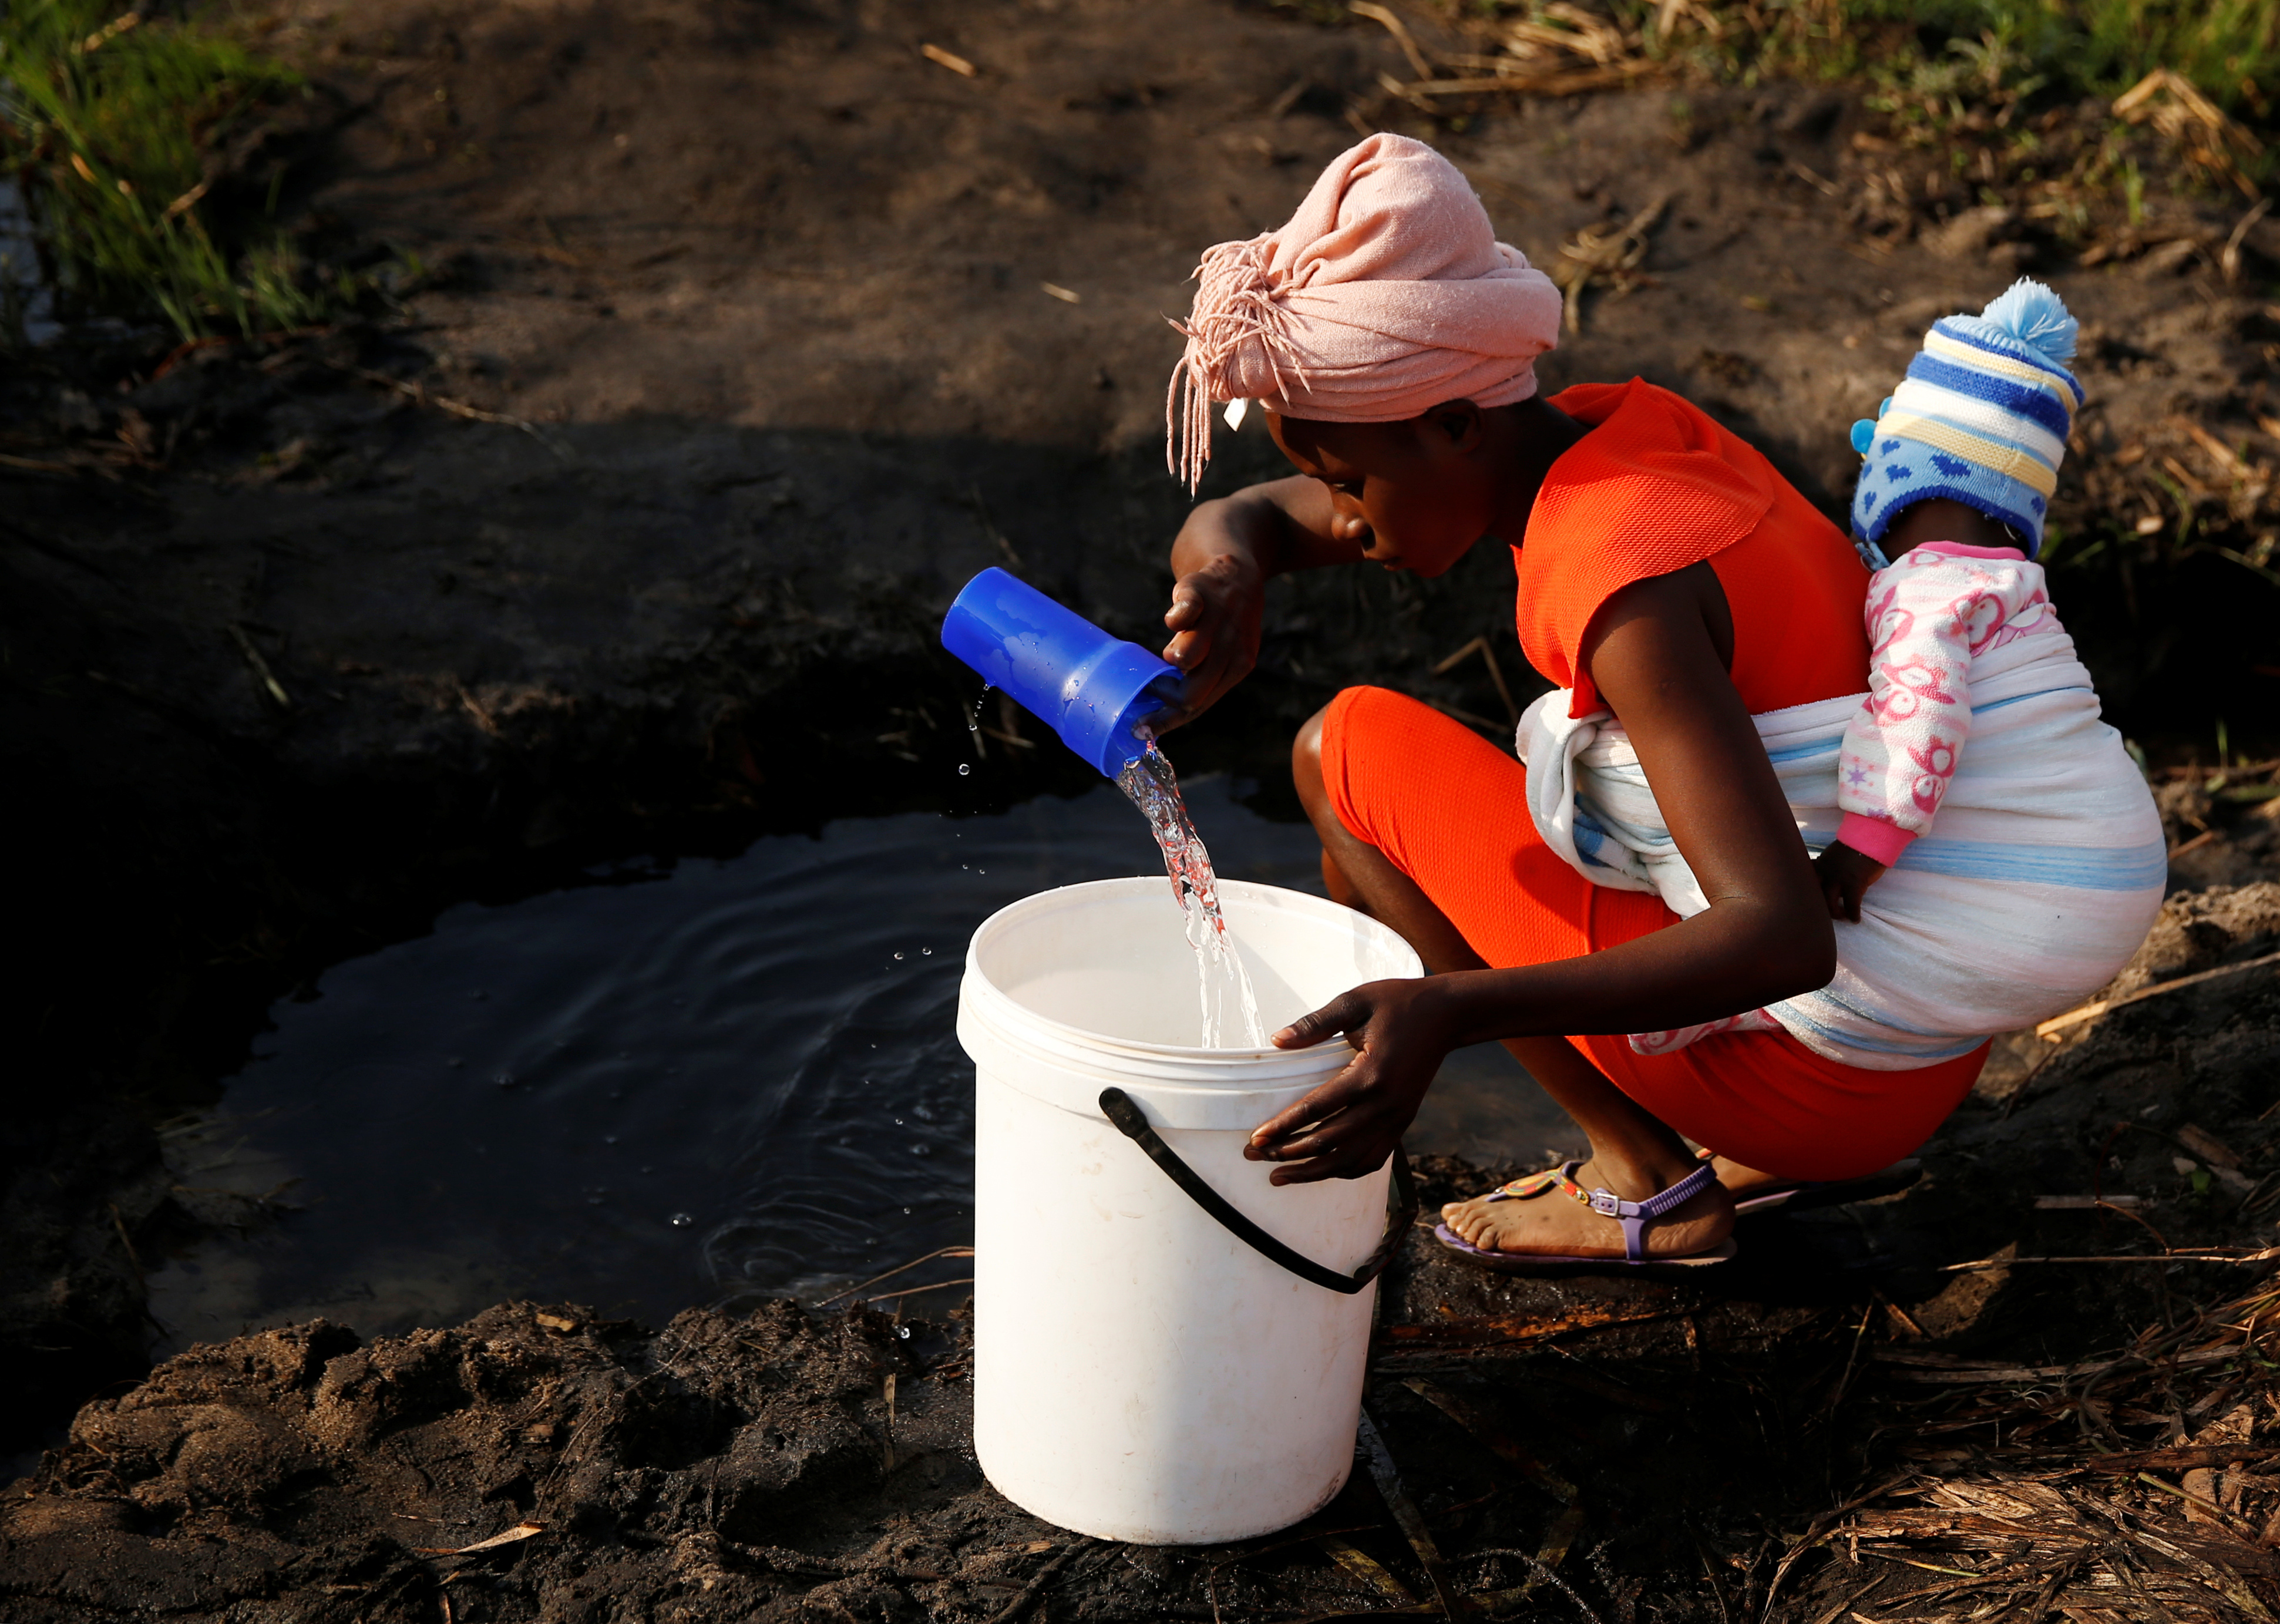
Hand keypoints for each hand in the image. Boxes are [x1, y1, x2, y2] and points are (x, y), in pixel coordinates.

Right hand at [1157, 553, 1262, 732]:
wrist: (1238, 573)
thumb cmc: (1224, 623)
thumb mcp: (1225, 654)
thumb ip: (1200, 678)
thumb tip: (1161, 707)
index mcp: (1237, 667)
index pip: (1199, 706)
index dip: (1167, 721)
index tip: (1140, 729)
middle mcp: (1231, 648)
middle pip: (1193, 692)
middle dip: (1165, 696)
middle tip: (1151, 684)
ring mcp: (1217, 620)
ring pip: (1189, 657)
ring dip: (1172, 659)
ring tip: (1170, 651)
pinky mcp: (1201, 592)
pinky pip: (1187, 611)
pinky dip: (1176, 618)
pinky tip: (1174, 619)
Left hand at [1245, 978, 1453, 1183]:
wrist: (1447, 1015)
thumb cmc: (1398, 1003)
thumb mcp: (1355, 1003)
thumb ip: (1315, 1024)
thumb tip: (1277, 1040)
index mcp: (1370, 1075)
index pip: (1316, 1110)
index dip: (1282, 1127)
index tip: (1255, 1139)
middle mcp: (1385, 1105)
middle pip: (1328, 1142)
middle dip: (1288, 1153)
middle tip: (1254, 1155)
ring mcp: (1397, 1118)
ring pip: (1349, 1160)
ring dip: (1312, 1171)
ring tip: (1279, 1176)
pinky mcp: (1403, 1122)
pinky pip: (1373, 1158)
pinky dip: (1345, 1169)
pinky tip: (1322, 1171)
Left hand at [1813, 840, 1886, 922]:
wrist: (1871, 838)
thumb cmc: (1856, 846)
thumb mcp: (1834, 854)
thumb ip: (1828, 866)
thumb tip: (1827, 878)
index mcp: (1820, 864)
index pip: (1805, 880)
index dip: (1805, 891)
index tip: (1808, 898)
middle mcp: (1825, 872)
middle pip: (1813, 894)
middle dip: (1817, 905)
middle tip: (1824, 912)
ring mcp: (1839, 879)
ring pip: (1829, 902)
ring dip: (1835, 913)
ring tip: (1842, 916)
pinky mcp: (1854, 884)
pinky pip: (1852, 904)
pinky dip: (1853, 914)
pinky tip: (1856, 919)